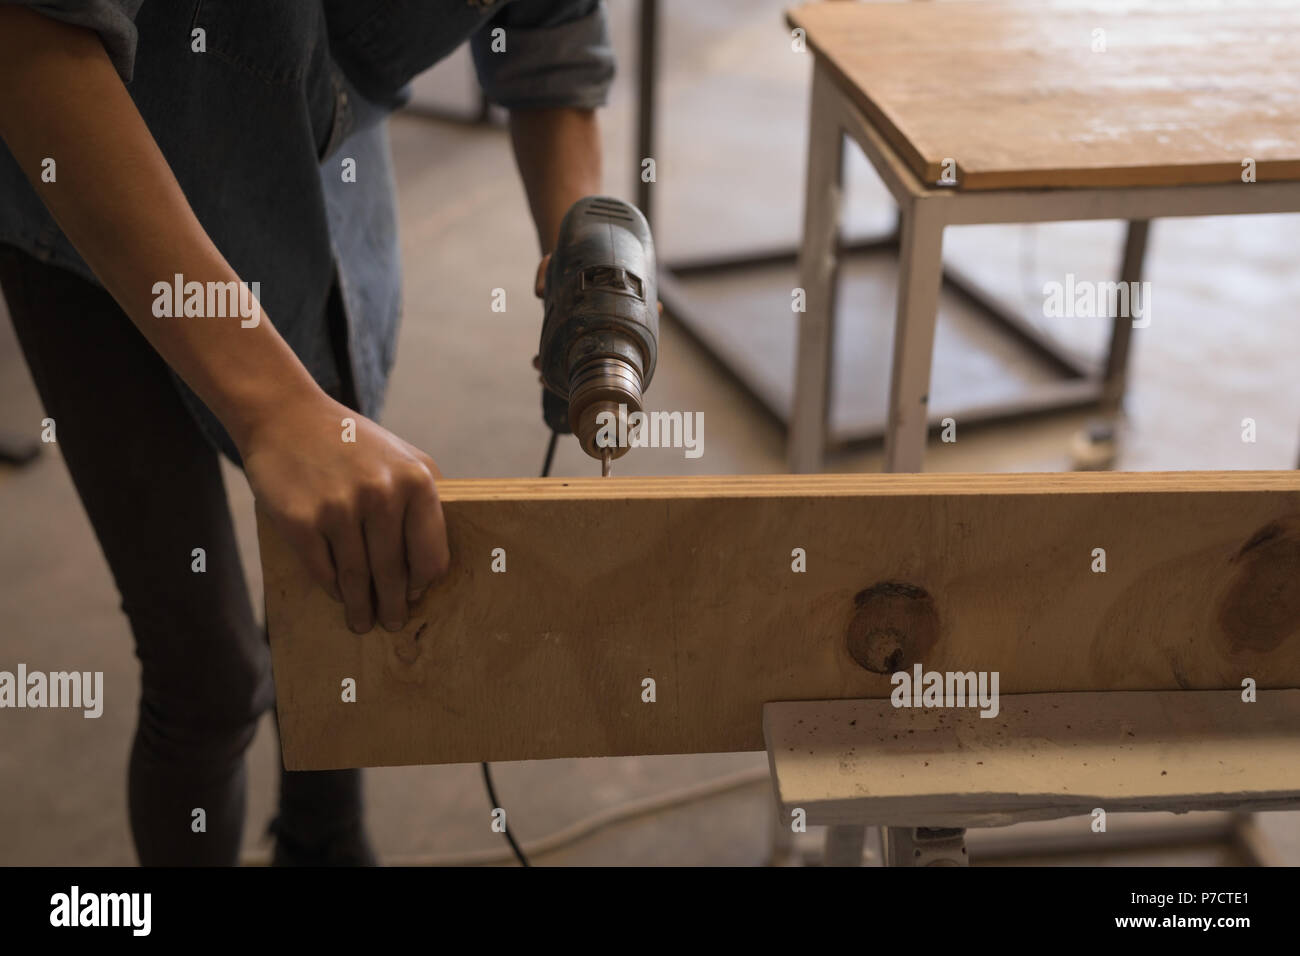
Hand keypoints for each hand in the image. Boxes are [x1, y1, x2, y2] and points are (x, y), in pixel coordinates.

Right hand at [240, 392, 449, 633]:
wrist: (285, 416)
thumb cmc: (351, 442)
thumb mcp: (403, 455)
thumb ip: (426, 497)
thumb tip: (433, 563)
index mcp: (416, 481)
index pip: (431, 555)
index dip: (423, 583)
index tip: (416, 595)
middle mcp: (382, 495)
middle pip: (394, 573)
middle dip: (393, 606)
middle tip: (393, 624)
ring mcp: (339, 509)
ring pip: (358, 579)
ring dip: (361, 608)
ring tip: (362, 623)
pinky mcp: (300, 521)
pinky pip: (323, 571)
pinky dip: (332, 590)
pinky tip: (337, 596)